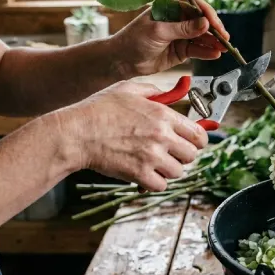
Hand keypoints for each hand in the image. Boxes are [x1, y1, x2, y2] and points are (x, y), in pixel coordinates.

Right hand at [55, 79, 208, 191]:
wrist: (76, 133)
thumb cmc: (98, 110)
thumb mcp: (128, 89)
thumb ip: (154, 91)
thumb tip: (173, 92)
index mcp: (163, 114)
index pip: (199, 134)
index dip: (197, 140)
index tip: (191, 143)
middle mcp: (162, 136)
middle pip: (192, 155)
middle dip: (182, 155)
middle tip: (170, 154)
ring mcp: (152, 156)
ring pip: (178, 172)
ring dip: (168, 170)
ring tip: (154, 163)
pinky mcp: (139, 174)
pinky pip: (161, 186)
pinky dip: (154, 183)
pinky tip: (144, 174)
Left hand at [111, 0, 230, 76]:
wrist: (122, 60)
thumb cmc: (134, 39)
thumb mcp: (159, 31)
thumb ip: (183, 29)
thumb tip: (205, 24)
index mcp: (170, 7)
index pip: (194, 6)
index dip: (207, 15)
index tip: (216, 25)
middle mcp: (178, 19)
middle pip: (202, 22)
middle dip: (214, 30)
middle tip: (225, 38)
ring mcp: (181, 35)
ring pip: (202, 37)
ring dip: (214, 42)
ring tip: (224, 48)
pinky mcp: (181, 50)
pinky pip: (198, 50)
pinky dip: (207, 52)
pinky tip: (215, 54)